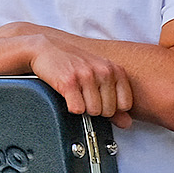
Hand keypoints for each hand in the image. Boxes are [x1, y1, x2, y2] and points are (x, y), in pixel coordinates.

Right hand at [10, 29, 133, 126]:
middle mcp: (103, 71)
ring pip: (93, 111)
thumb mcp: (99, 77)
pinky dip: (71, 107)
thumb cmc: (75, 63)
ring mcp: (86, 76)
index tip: (100, 99)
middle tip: (84, 95)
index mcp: (115, 70)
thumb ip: (116, 100)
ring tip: (76, 94)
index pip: (125, 105)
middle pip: (108, 111)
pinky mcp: (69, 81)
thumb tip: (127, 123)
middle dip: (96, 109)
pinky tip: (67, 95)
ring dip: (83, 108)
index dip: (111, 107)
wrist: (46, 48)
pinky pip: (77, 109)